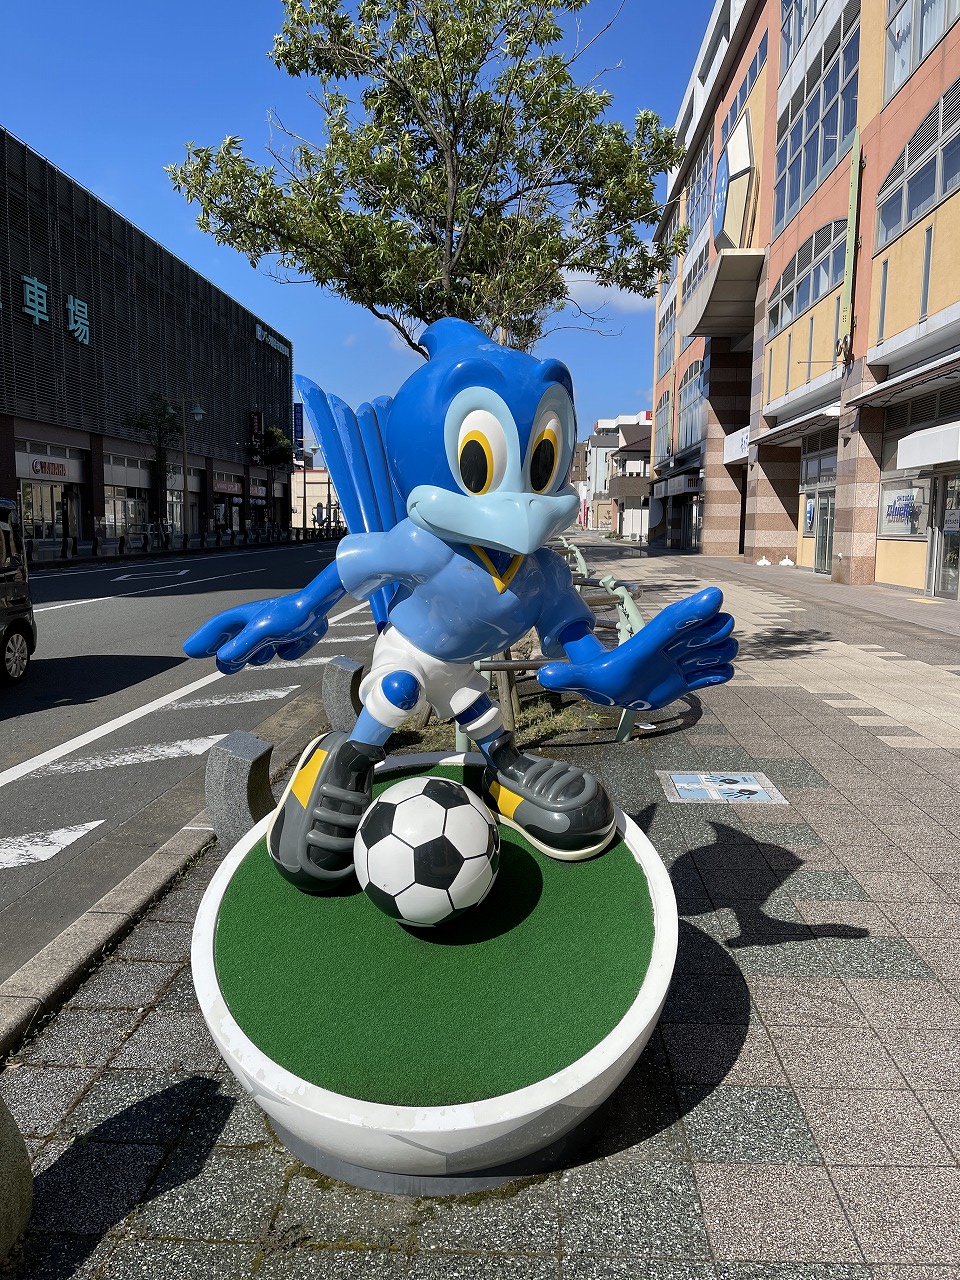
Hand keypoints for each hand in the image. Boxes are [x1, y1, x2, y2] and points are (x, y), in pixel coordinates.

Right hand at [183, 595, 328, 673]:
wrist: (320, 606)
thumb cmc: (289, 614)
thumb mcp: (262, 630)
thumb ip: (242, 644)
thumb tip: (222, 659)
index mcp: (245, 617)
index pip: (219, 628)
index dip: (204, 639)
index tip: (190, 651)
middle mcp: (257, 623)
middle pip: (236, 646)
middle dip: (232, 657)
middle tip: (225, 668)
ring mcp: (275, 631)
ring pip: (261, 653)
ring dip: (263, 654)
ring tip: (270, 648)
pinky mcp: (291, 637)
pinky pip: (285, 652)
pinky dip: (291, 650)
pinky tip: (297, 641)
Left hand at [537, 586, 736, 710]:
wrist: (615, 689)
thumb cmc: (601, 677)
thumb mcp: (585, 679)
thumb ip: (568, 676)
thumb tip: (544, 675)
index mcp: (651, 641)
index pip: (676, 620)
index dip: (693, 607)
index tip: (714, 595)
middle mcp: (673, 645)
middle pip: (710, 626)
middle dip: (711, 635)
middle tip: (688, 654)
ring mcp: (684, 661)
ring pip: (722, 646)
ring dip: (720, 654)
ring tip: (697, 668)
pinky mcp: (690, 679)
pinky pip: (720, 672)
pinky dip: (721, 673)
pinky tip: (708, 678)